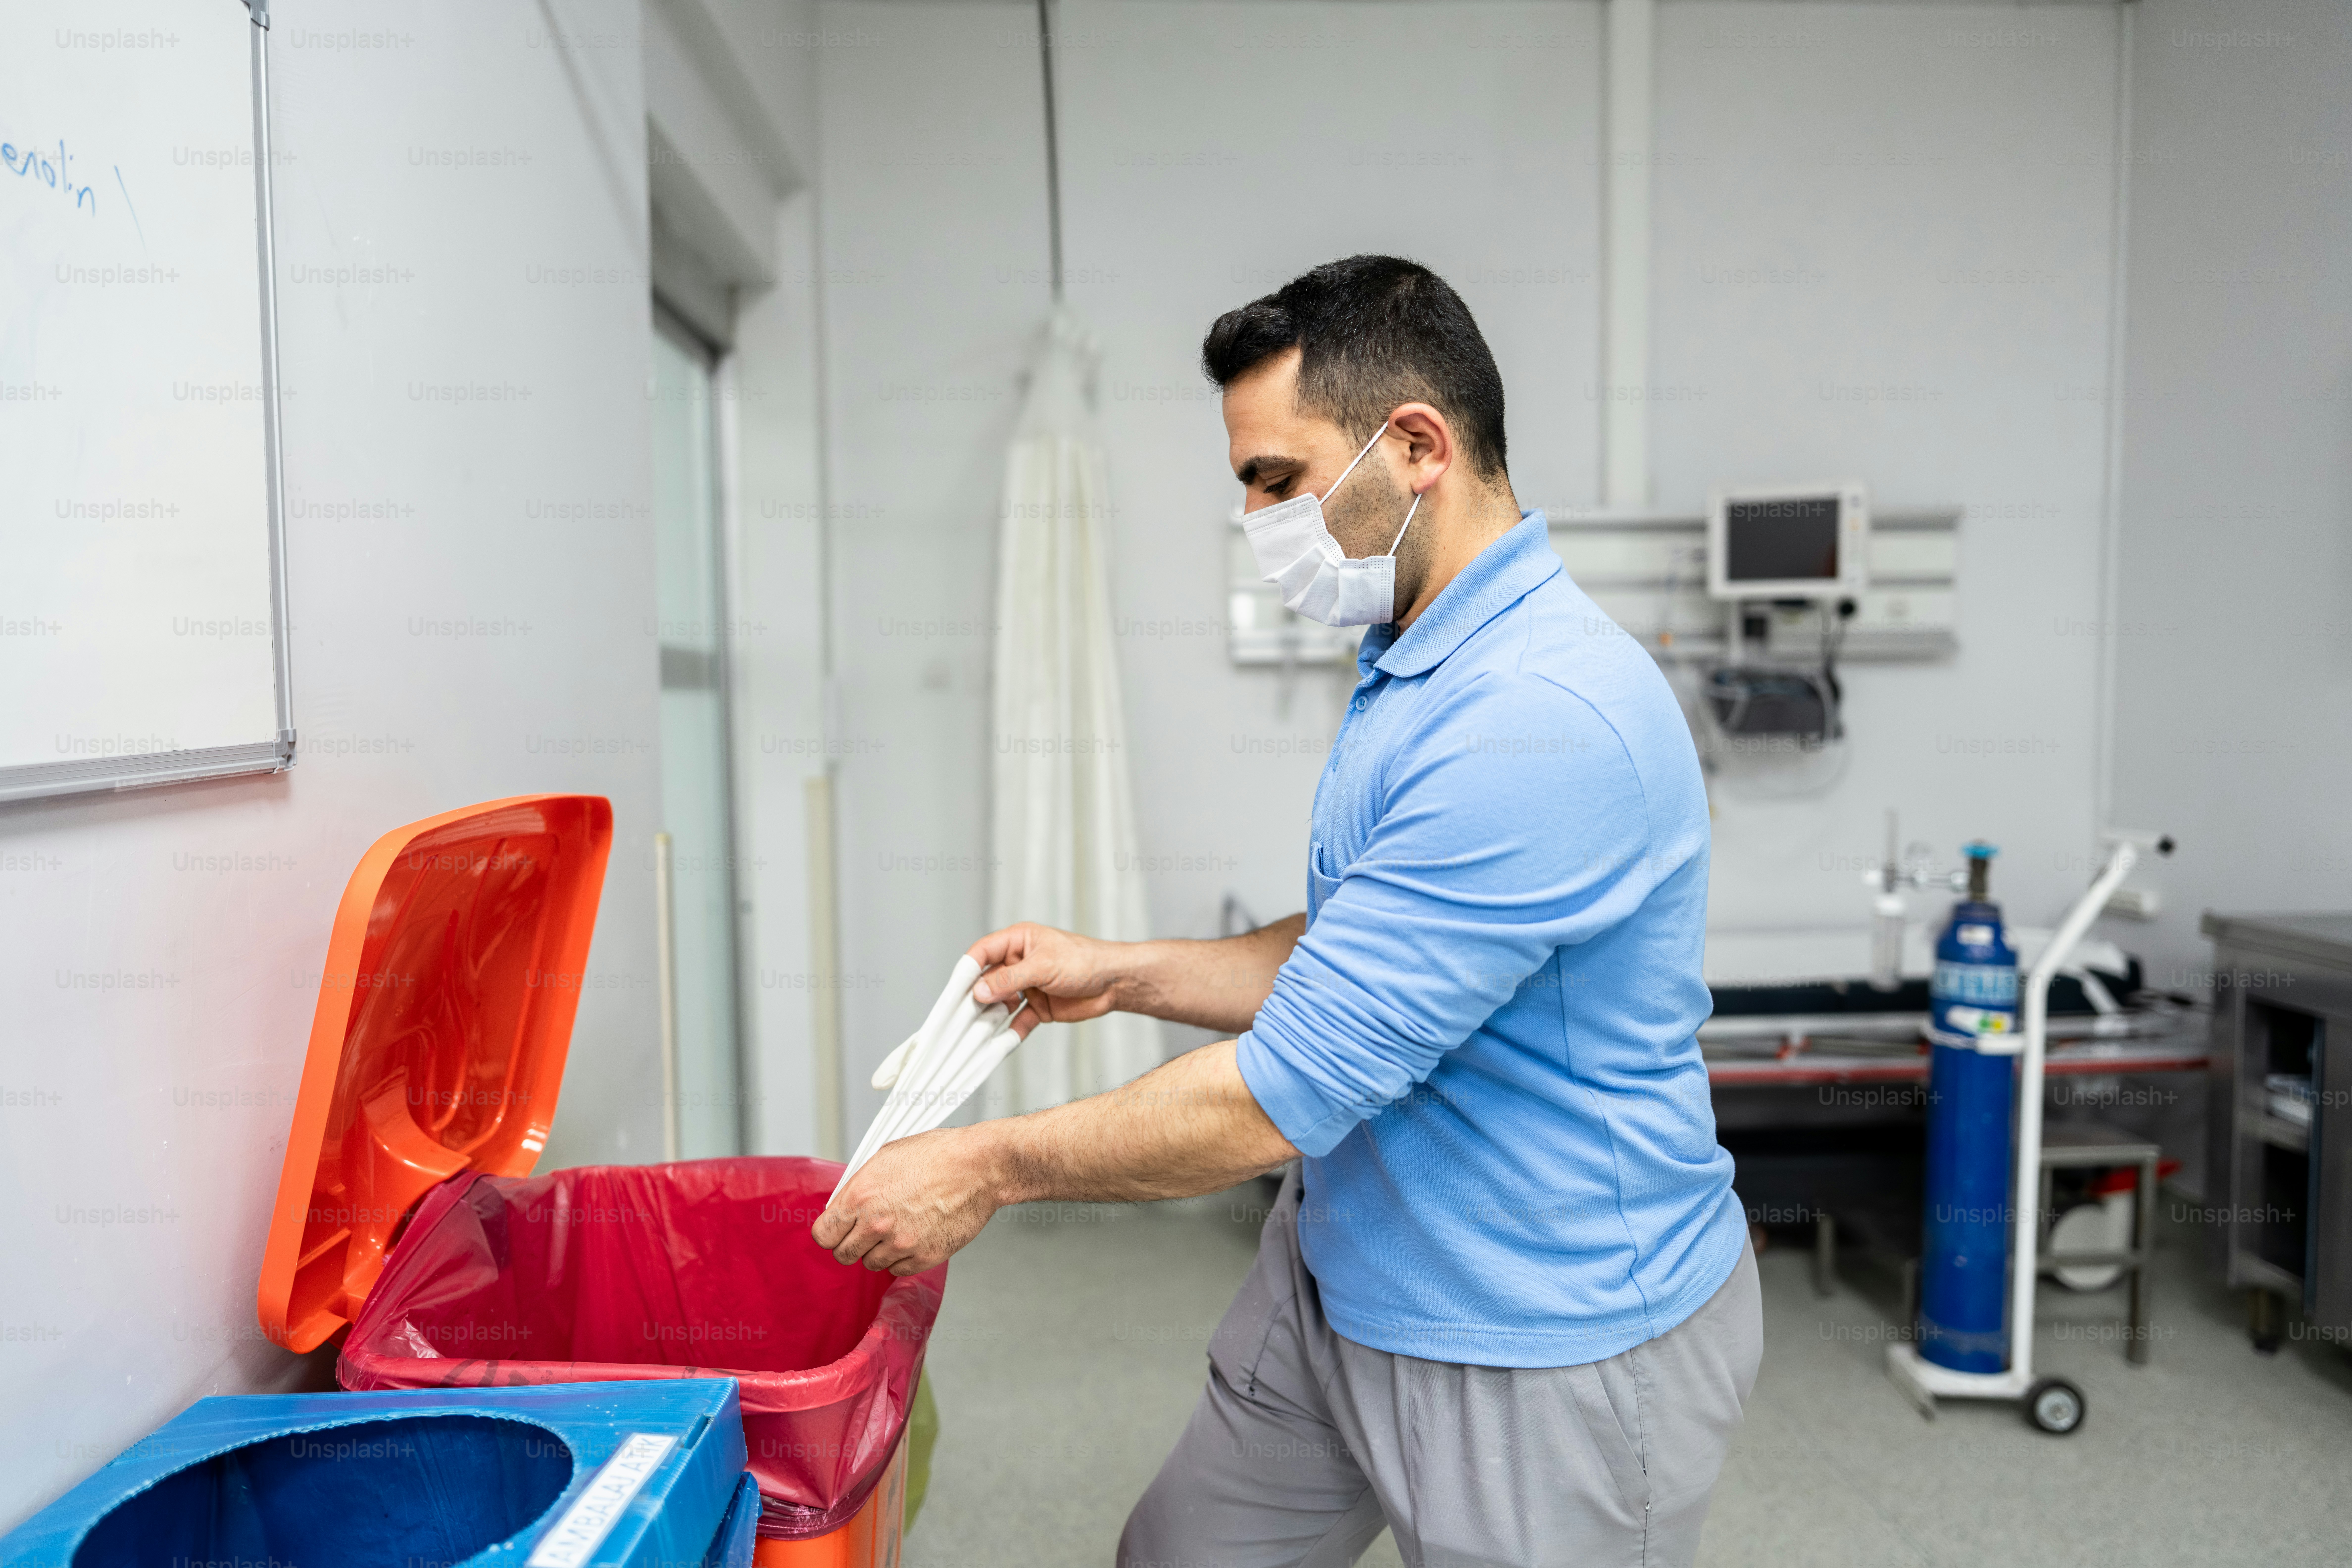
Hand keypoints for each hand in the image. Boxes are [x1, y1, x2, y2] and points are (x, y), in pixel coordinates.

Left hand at [814, 1125, 1006, 1275]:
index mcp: (861, 1195)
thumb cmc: (937, 1155)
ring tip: (899, 1228)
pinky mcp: (924, 1256)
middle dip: (853, 1243)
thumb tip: (844, 1205)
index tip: (839, 1230)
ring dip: (880, 1250)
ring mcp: (901, 1243)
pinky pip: (898, 1270)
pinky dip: (902, 1258)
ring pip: (871, 1264)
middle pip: (844, 1254)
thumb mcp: (886, 1157)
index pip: (823, 1234)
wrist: (979, 1167)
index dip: (831, 1232)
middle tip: (869, 1231)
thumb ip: (859, 1186)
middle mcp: (877, 1223)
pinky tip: (915, 1236)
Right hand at [967, 923, 1129, 1040]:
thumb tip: (979, 992)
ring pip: (1000, 1003)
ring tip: (975, 1033)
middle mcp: (1019, 963)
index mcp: (1018, 941)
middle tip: (960, 1016)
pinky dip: (1010, 1032)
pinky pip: (1018, 1021)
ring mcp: (1027, 986)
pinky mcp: (1038, 1007)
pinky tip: (999, 1044)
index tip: (954, 989)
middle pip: (987, 981)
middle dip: (975, 998)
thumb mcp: (1043, 967)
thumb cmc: (1084, 961)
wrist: (1115, 982)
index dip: (967, 969)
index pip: (983, 952)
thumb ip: (1009, 980)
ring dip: (989, 1017)